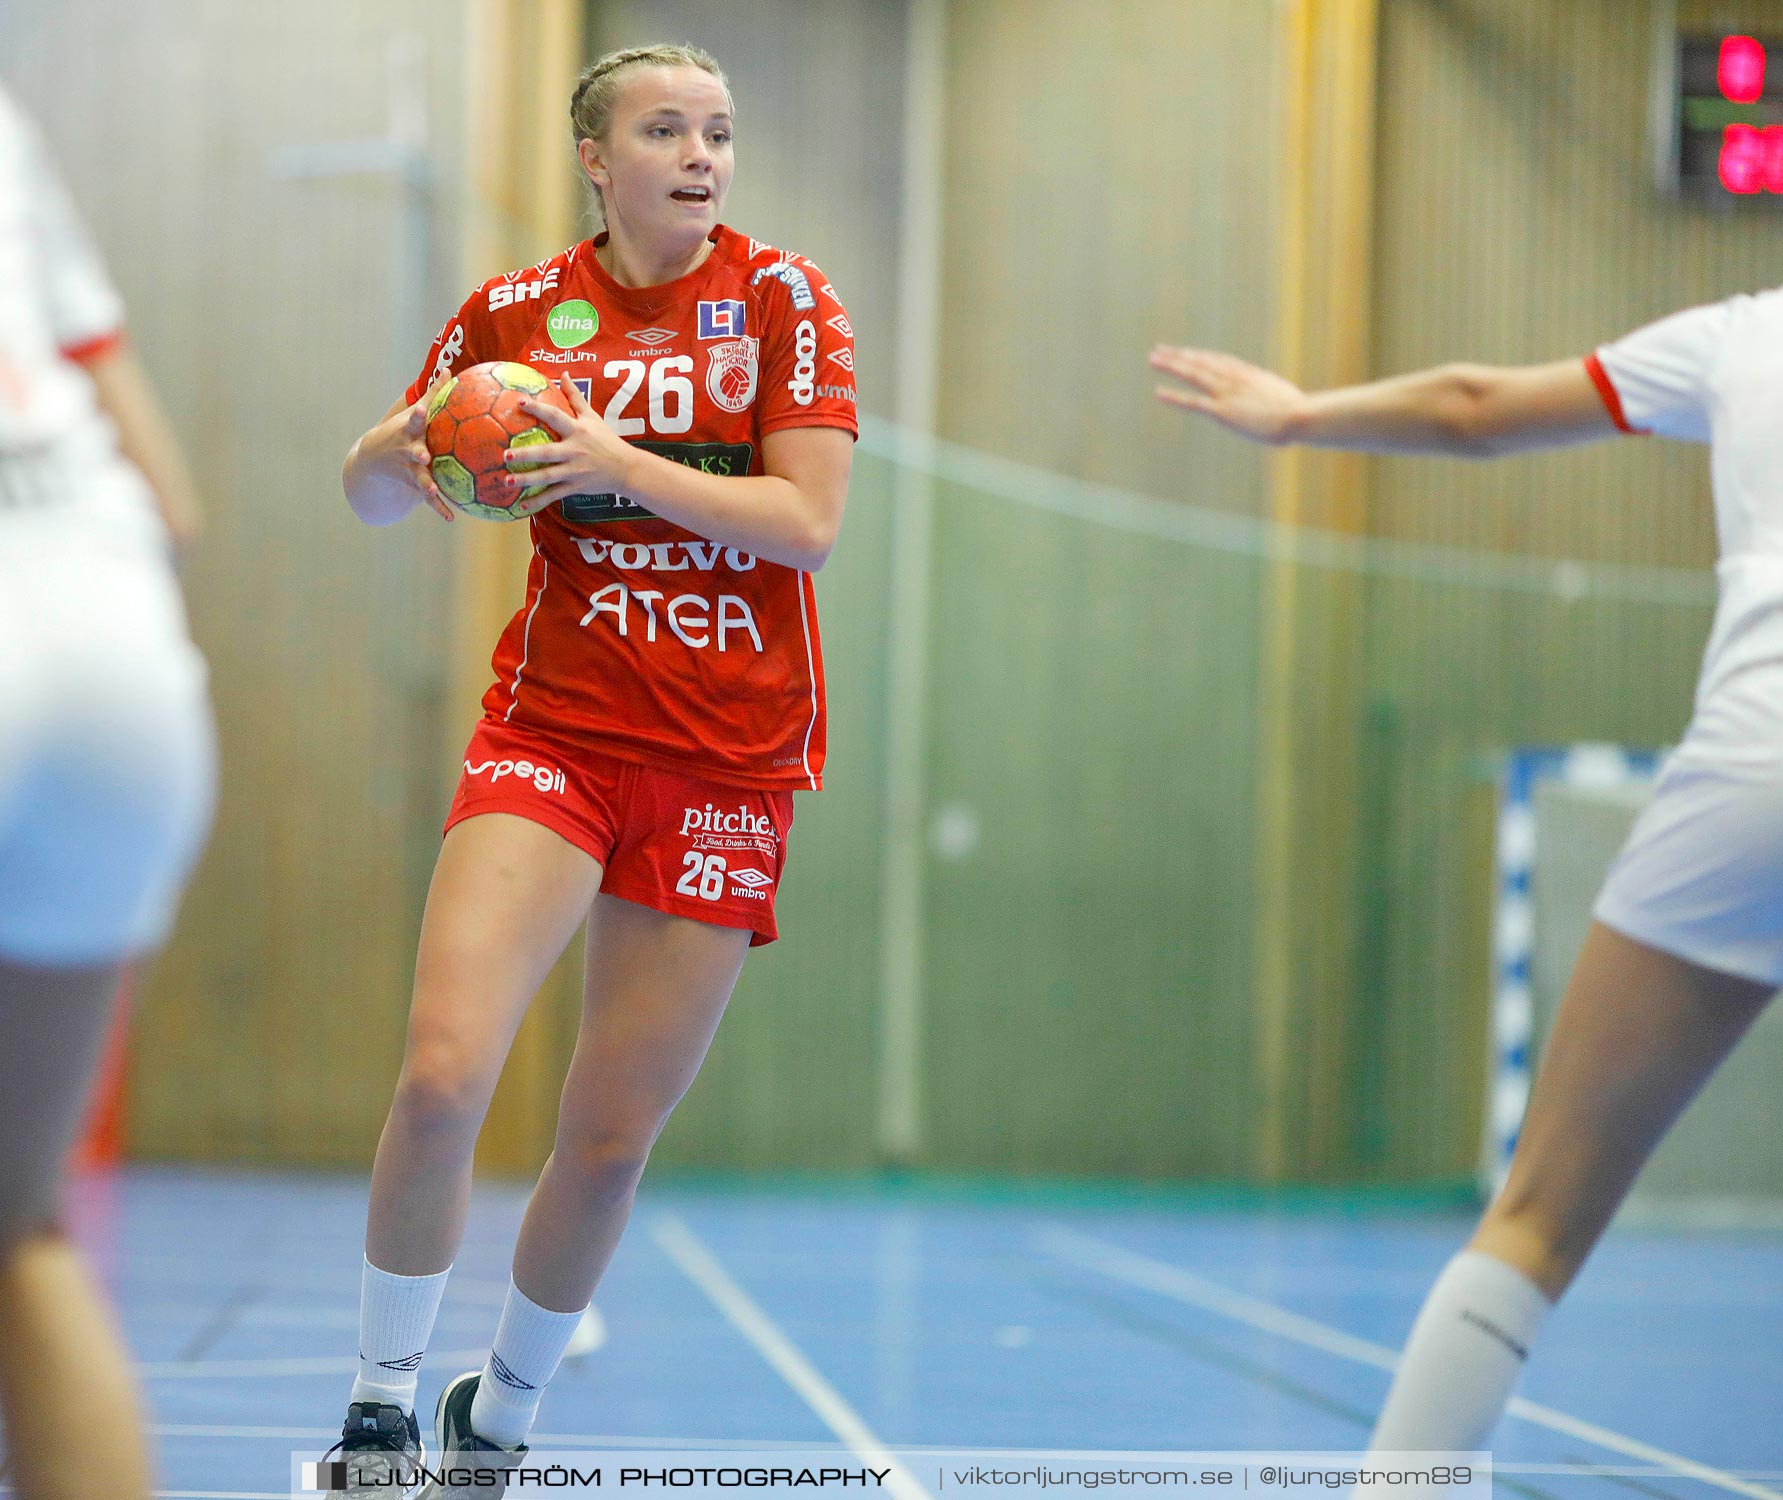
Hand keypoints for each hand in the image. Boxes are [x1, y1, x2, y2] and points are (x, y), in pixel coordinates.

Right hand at [368, 379, 453, 521]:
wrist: (374, 460)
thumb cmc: (403, 430)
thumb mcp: (414, 413)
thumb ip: (433, 393)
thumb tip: (449, 369)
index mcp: (410, 431)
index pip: (414, 420)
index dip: (419, 414)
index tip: (423, 410)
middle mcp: (408, 450)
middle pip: (413, 451)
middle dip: (418, 453)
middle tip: (424, 456)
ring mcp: (409, 469)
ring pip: (419, 478)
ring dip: (426, 485)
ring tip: (433, 491)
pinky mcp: (413, 485)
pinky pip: (428, 499)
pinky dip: (439, 508)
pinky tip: (452, 517)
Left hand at [505, 376, 634, 515]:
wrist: (626, 469)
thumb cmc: (607, 440)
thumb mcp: (593, 417)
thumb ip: (575, 396)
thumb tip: (563, 373)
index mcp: (577, 431)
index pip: (555, 417)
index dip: (537, 409)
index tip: (519, 402)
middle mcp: (574, 451)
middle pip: (547, 452)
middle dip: (526, 454)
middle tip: (505, 455)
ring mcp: (574, 471)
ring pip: (547, 476)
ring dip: (527, 480)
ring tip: (507, 481)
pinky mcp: (575, 487)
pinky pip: (553, 495)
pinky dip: (537, 502)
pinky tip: (520, 506)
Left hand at [1149, 345, 1305, 446]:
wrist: (1300, 416)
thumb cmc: (1301, 413)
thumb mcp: (1285, 400)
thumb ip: (1274, 399)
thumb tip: (1279, 404)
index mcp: (1250, 374)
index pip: (1220, 360)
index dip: (1201, 356)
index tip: (1188, 352)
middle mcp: (1235, 378)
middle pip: (1201, 361)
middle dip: (1179, 355)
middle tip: (1160, 349)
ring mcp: (1227, 392)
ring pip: (1193, 373)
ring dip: (1171, 365)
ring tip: (1153, 359)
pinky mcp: (1222, 410)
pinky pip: (1192, 402)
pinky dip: (1174, 397)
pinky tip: (1158, 392)